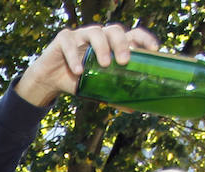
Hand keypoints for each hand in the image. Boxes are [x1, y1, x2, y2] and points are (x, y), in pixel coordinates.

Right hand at [16, 24, 158, 106]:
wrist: (50, 81)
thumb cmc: (77, 81)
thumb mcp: (96, 89)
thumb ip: (113, 95)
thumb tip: (133, 108)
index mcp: (111, 44)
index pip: (132, 34)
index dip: (145, 39)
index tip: (154, 49)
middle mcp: (99, 36)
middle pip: (115, 30)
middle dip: (122, 44)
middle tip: (124, 61)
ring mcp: (81, 34)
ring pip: (96, 32)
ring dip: (102, 47)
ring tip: (104, 65)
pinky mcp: (64, 38)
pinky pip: (70, 42)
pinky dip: (74, 56)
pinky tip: (78, 71)